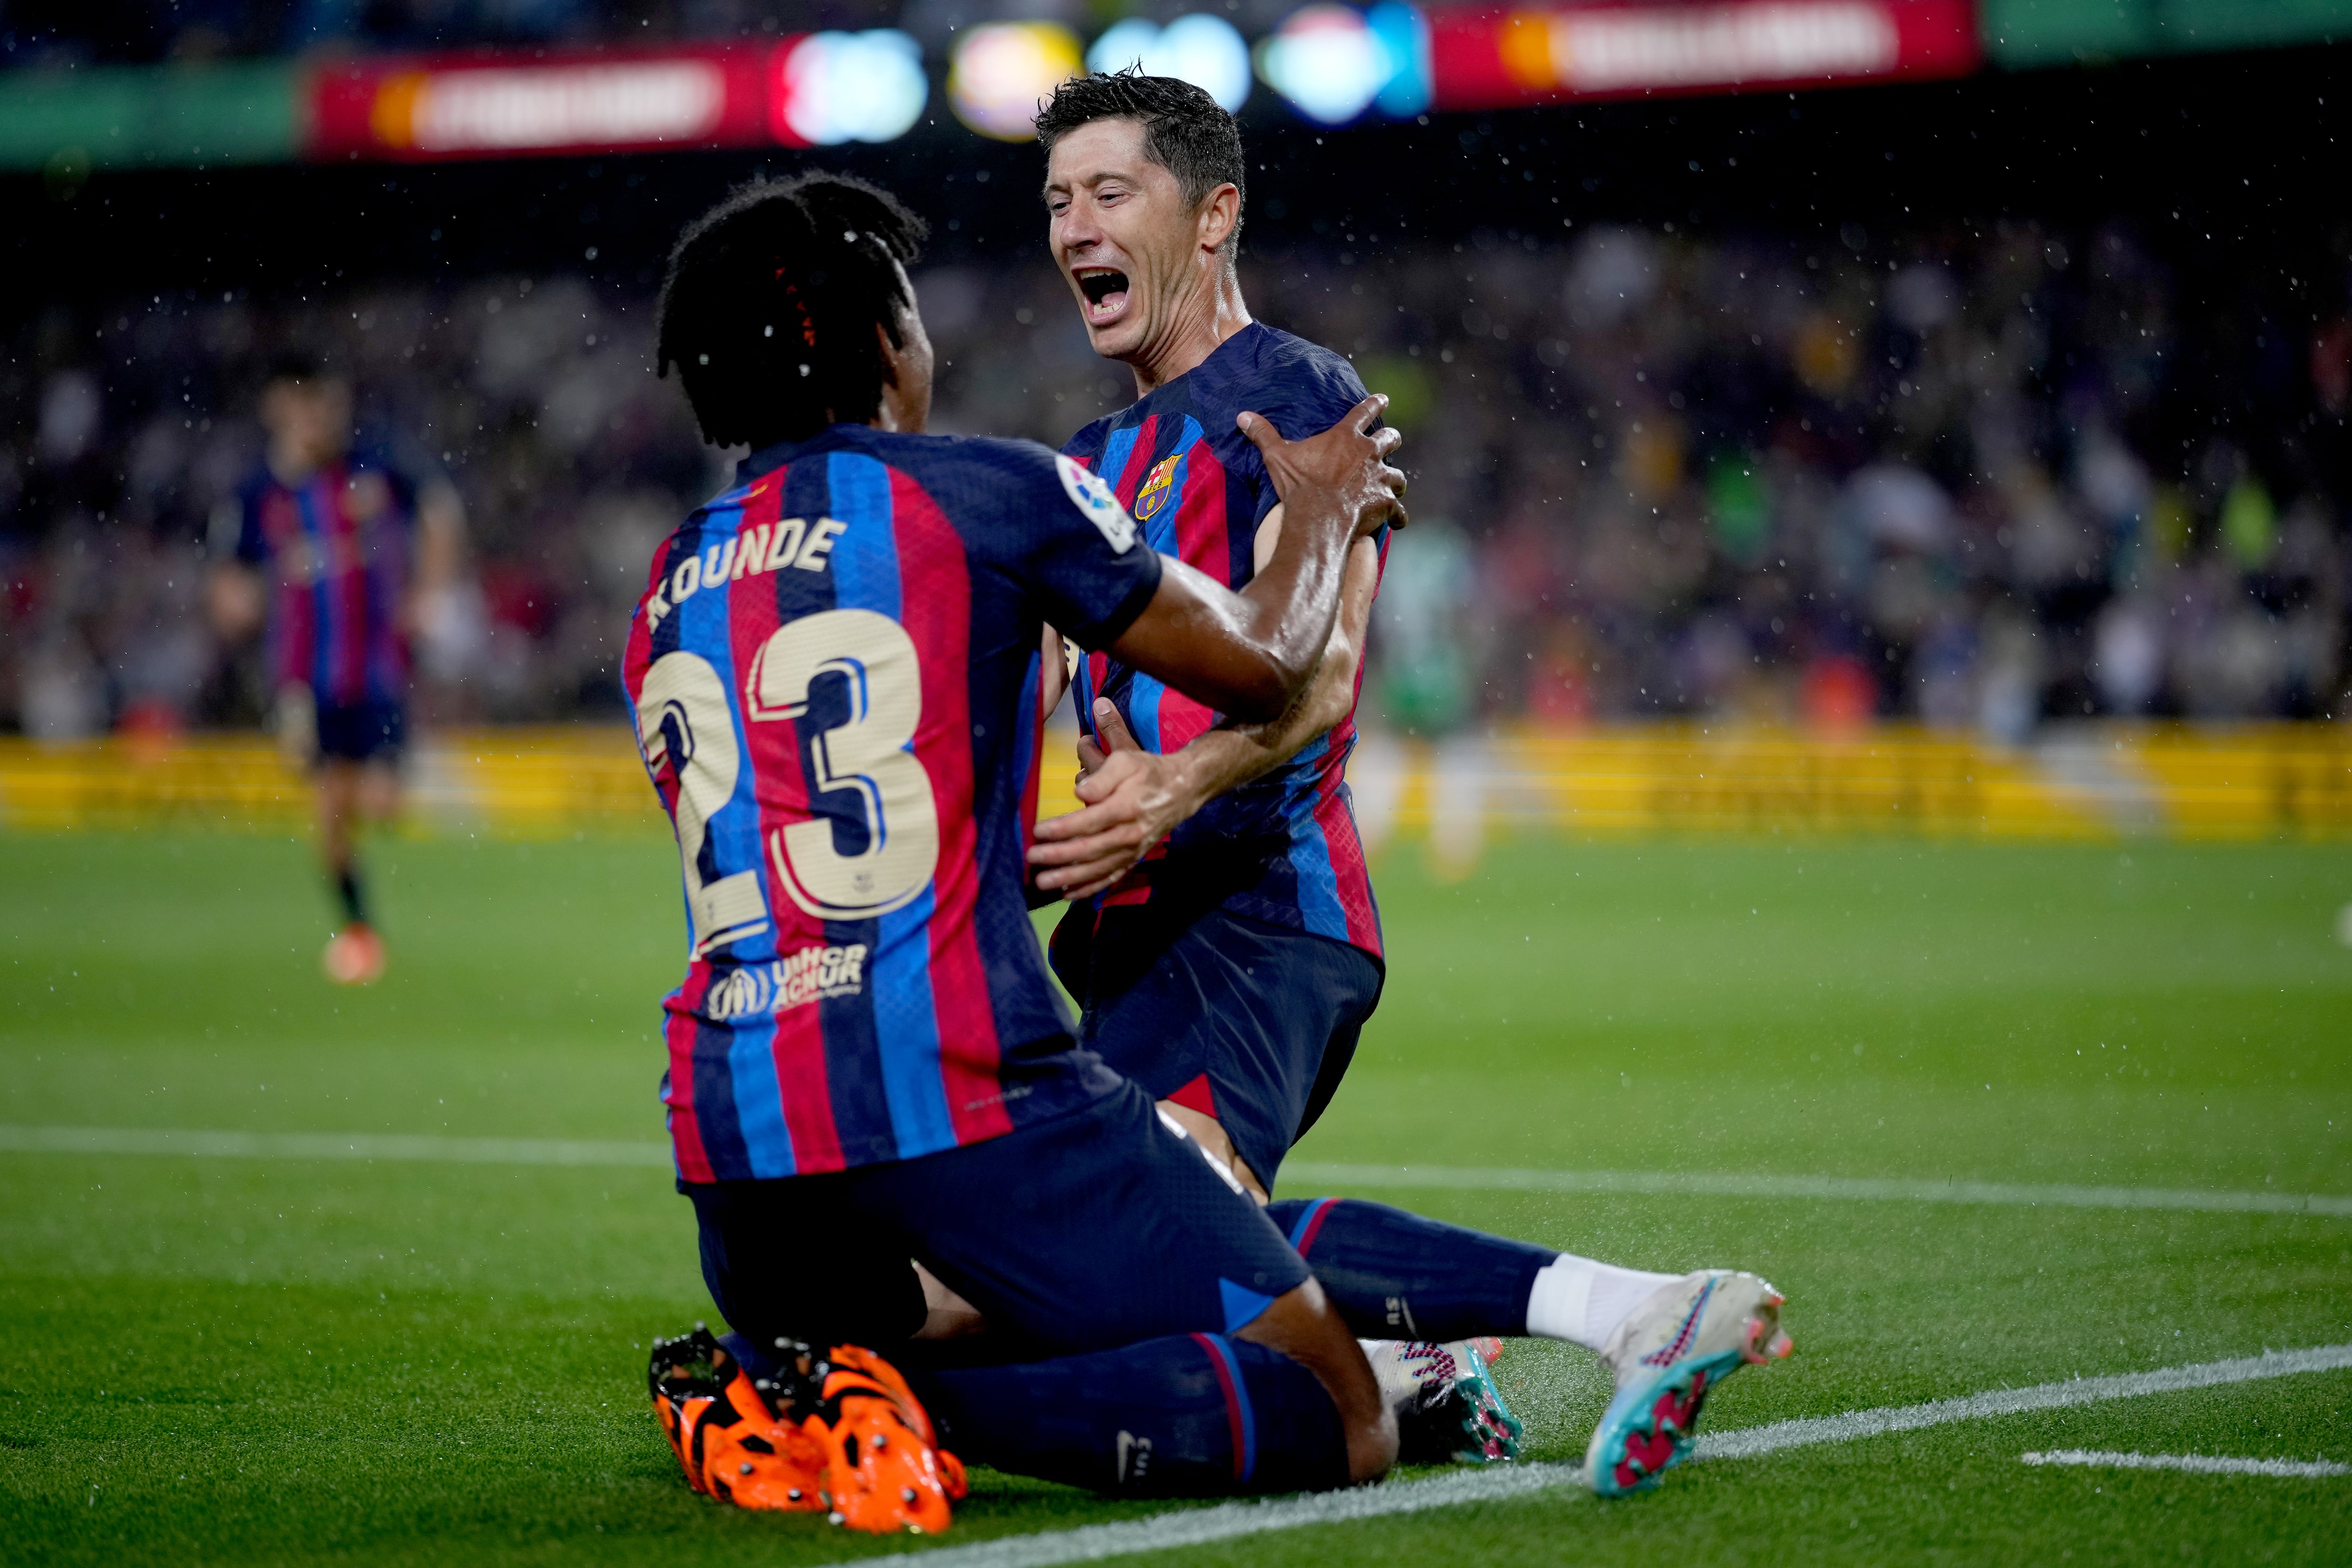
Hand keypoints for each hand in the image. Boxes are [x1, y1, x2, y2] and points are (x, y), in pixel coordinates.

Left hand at [1027, 699, 1199, 900]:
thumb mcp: (1126, 760)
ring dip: (1069, 877)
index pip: (1089, 822)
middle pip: (1089, 849)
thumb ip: (1102, 777)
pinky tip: (1068, 893)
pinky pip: (1110, 877)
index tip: (1038, 832)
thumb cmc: (1148, 771)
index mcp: (1126, 807)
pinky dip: (1089, 888)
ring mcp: (1133, 849)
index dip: (1062, 829)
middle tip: (1031, 859)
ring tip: (1043, 882)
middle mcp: (1129, 833)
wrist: (1182, 790)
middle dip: (1058, 856)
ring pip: (1098, 868)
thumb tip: (1079, 792)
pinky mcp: (1133, 858)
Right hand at [1236, 392, 1408, 538]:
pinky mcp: (1385, 503)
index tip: (1384, 399)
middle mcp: (1369, 454)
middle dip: (1391, 440)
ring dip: (1395, 480)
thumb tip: (1242, 416)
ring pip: (1398, 475)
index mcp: (1346, 437)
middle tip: (1390, 442)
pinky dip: (1398, 515)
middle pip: (1390, 439)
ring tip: (1393, 486)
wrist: (1319, 517)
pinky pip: (1399, 510)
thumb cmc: (1300, 485)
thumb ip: (1263, 435)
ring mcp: (1380, 478)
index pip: (1364, 411)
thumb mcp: (1277, 457)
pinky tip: (1396, 521)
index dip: (1375, 403)